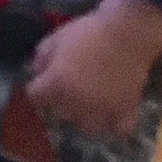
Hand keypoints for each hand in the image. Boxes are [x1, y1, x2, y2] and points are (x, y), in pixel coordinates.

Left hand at [26, 0, 161, 135]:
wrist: (126, 33)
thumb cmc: (88, 32)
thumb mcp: (56, 38)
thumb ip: (41, 57)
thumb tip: (38, 72)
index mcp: (57, 85)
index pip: (35, 97)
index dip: (36, 87)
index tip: (42, 80)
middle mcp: (77, 104)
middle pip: (59, 112)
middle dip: (57, 101)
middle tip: (65, 87)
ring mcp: (102, 111)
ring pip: (85, 126)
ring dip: (81, 116)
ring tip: (84, 102)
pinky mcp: (126, 111)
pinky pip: (117, 128)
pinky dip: (113, 123)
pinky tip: (110, 112)